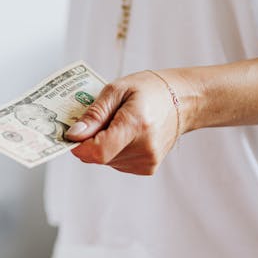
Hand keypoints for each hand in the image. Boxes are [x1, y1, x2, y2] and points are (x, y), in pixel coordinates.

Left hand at [65, 71, 182, 175]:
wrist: (183, 101)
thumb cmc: (150, 90)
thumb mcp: (117, 89)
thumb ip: (94, 114)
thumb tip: (74, 135)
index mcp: (136, 125)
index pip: (98, 151)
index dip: (79, 145)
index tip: (74, 132)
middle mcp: (144, 148)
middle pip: (98, 157)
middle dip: (91, 140)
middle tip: (103, 119)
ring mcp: (147, 161)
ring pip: (105, 161)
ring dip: (103, 144)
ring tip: (120, 124)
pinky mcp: (147, 168)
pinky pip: (116, 163)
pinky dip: (114, 150)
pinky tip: (127, 134)